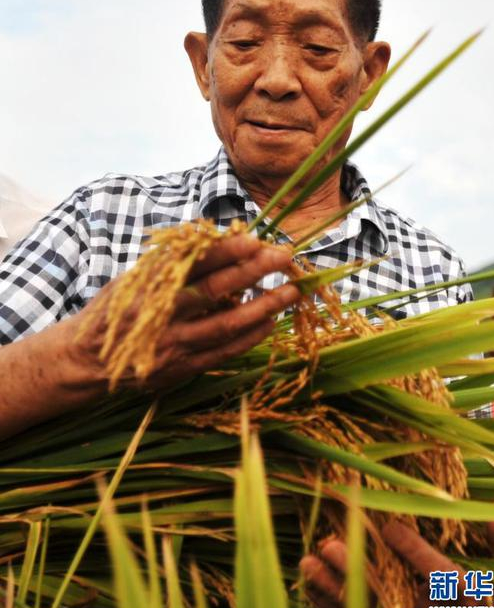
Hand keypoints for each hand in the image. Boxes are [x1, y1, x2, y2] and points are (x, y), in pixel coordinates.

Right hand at [63, 233, 299, 389]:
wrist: (88, 361)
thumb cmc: (116, 309)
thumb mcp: (134, 278)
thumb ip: (171, 263)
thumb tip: (213, 239)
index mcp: (149, 286)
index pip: (193, 263)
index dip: (225, 251)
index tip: (255, 239)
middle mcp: (162, 314)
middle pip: (215, 290)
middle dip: (253, 271)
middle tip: (284, 256)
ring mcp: (174, 344)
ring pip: (226, 325)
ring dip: (263, 307)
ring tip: (291, 292)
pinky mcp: (182, 368)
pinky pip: (224, 352)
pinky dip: (250, 337)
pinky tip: (270, 322)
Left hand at [300, 510, 493, 607]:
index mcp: (467, 600)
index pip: (440, 578)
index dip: (415, 554)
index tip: (390, 528)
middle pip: (393, 598)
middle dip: (359, 573)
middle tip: (330, 545)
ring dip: (334, 590)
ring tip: (307, 561)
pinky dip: (332, 607)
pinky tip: (310, 582)